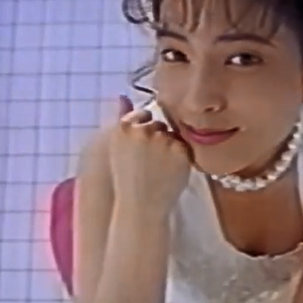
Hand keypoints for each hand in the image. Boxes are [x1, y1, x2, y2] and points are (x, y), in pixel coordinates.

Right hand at [109, 95, 191, 214]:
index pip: (142, 115)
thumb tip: (123, 96)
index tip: (144, 145)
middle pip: (158, 124)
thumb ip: (125, 122)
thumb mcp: (119, 147)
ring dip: (170, 146)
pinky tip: (169, 171)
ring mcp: (163, 139)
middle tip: (152, 161)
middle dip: (158, 138)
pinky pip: (183, 146)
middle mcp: (143, 130)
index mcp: (124, 128)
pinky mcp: (180, 149)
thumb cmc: (128, 179)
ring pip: (172, 135)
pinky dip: (180, 157)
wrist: (140, 206)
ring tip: (160, 168)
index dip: (144, 129)